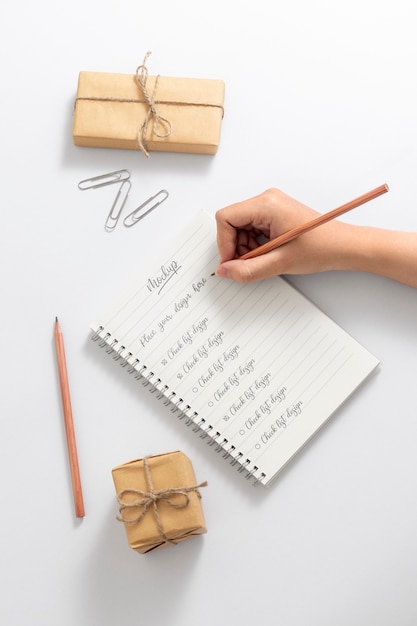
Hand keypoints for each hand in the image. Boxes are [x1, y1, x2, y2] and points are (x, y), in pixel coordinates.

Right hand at [214, 188, 351, 282]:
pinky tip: (268, 253)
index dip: (224, 242)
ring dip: (246, 247)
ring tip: (264, 258)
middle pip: (232, 222)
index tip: (231, 261)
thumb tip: (225, 271)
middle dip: (236, 246)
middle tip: (250, 263)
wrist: (344, 246)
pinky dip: (254, 244)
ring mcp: (271, 205)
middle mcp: (267, 199)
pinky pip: (252, 227)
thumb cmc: (321, 247)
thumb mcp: (280, 263)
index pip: (226, 217)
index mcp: (267, 204)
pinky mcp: (275, 213)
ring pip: (240, 226)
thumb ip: (248, 269)